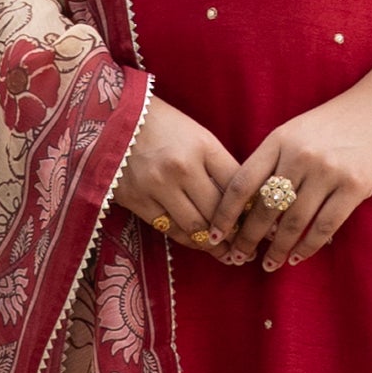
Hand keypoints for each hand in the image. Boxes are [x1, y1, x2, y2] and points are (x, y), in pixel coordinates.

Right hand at [114, 95, 243, 247]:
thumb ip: (217, 164)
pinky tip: (199, 244)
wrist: (111, 118)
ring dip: (215, 245)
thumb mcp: (196, 134)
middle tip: (248, 249)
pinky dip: (188, 240)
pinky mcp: (137, 200)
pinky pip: (169, 230)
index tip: (259, 223)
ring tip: (227, 254)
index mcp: (203, 145)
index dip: (251, 208)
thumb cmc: (161, 123)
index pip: (237, 184)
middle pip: (218, 211)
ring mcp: (158, 185)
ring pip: (196, 226)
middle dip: (237, 234)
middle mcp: (182, 167)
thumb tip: (243, 199)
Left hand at [206, 83, 371, 270]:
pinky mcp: (354, 187)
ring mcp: (328, 171)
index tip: (214, 234)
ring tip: (268, 264)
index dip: (225, 213)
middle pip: (264, 207)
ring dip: (277, 249)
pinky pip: (324, 226)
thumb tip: (247, 207)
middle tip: (238, 257)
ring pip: (292, 222)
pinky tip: (297, 256)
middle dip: (248, 238)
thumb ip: (272, 161)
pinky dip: (308, 246)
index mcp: (279, 140)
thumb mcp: (295, 132)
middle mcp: (300, 155)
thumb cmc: (333, 123)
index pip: (242, 182)